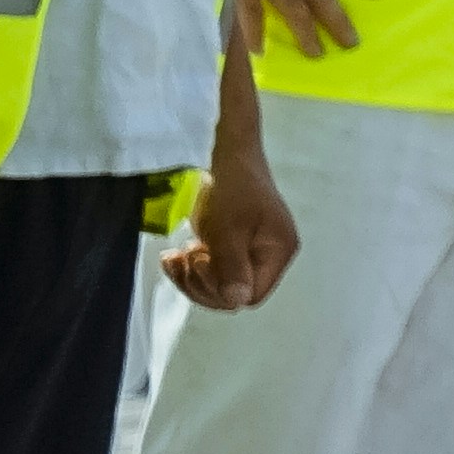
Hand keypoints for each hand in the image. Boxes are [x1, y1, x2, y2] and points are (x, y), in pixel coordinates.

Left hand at [165, 143, 295, 311]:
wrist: (225, 150)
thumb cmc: (232, 185)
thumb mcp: (229, 229)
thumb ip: (232, 267)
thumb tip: (236, 303)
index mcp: (278, 251)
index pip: (252, 294)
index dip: (222, 290)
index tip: (201, 263)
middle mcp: (269, 254)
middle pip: (234, 293)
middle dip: (202, 282)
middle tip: (185, 257)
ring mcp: (251, 249)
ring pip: (219, 283)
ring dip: (191, 275)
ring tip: (176, 255)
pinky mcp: (233, 243)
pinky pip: (212, 268)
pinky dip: (190, 266)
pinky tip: (174, 254)